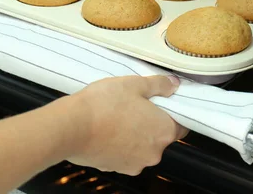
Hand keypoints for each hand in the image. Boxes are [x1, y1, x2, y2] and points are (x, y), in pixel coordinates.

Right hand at [67, 75, 187, 175]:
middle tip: (133, 105)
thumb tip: (172, 84)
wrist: (71, 126)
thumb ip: (158, 85)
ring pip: (141, 146)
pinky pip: (123, 154)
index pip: (181, 125)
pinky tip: (106, 128)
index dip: (171, 113)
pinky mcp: (115, 168)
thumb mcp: (133, 84)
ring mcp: (134, 164)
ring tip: (116, 116)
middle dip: (149, 122)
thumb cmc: (103, 105)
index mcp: (163, 131)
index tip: (160, 104)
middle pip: (159, 136)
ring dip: (133, 134)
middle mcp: (153, 153)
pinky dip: (118, 143)